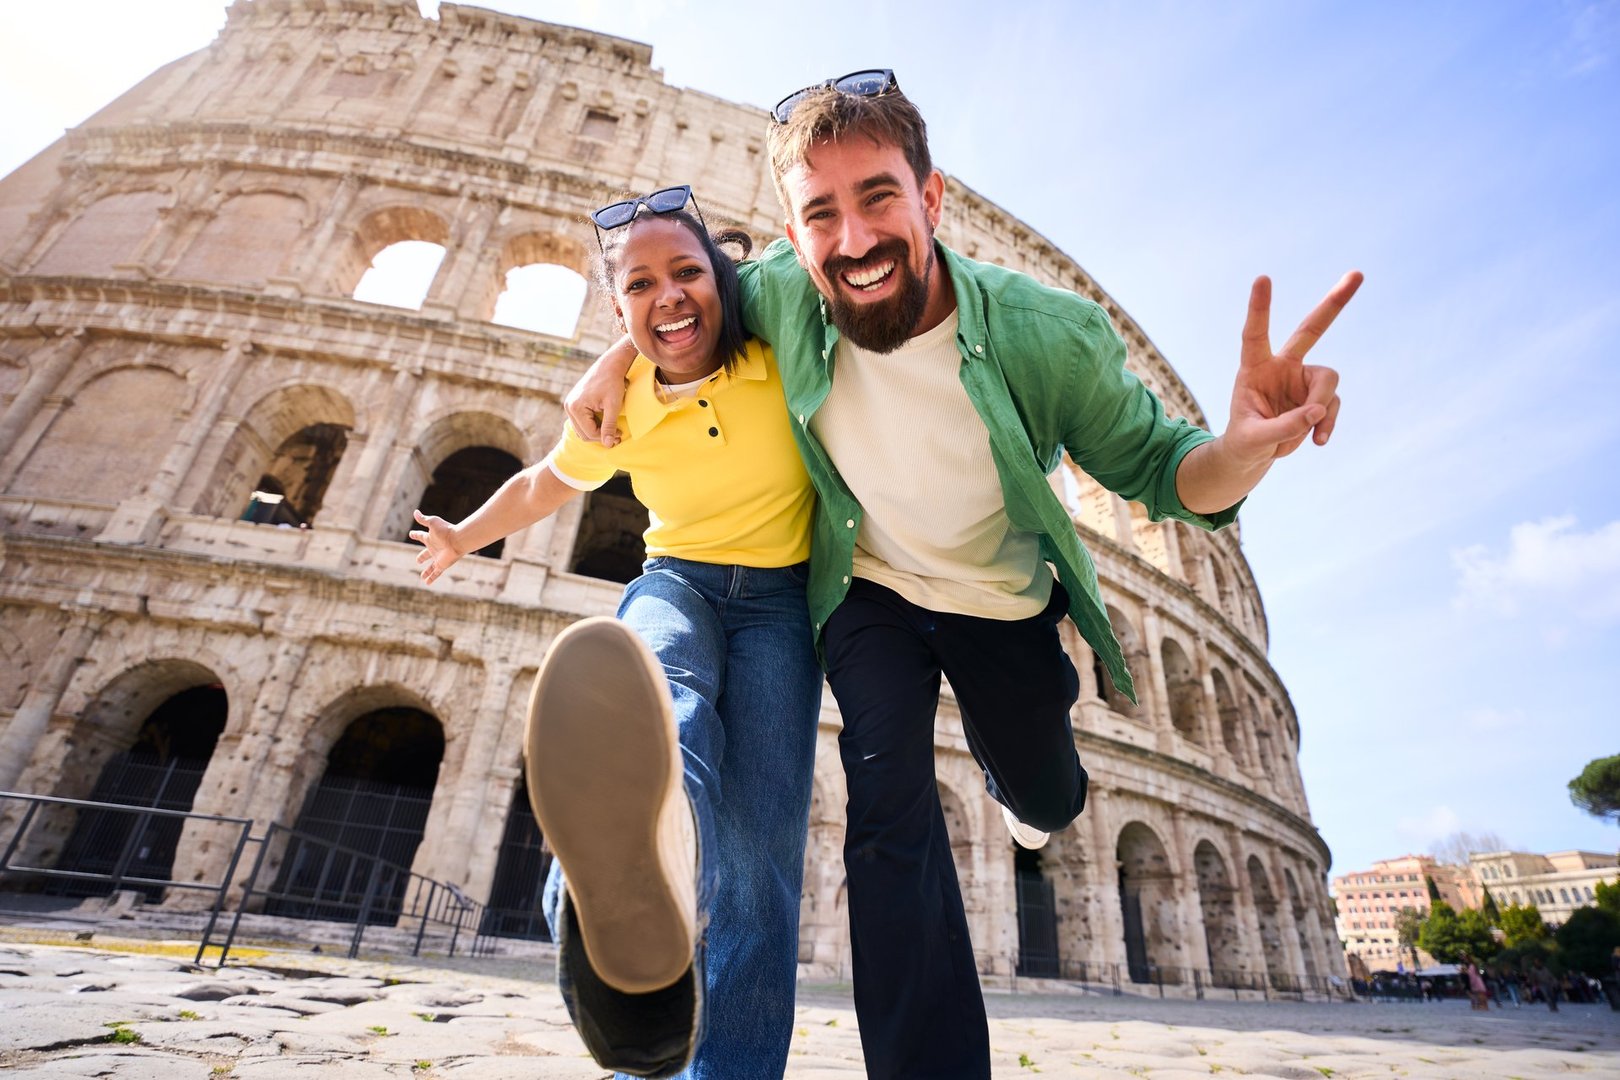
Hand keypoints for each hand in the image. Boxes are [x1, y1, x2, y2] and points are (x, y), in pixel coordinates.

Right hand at [410, 508, 463, 585]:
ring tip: (422, 577)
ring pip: (431, 567)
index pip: (420, 536)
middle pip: (426, 554)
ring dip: (426, 572)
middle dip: (422, 557)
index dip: (415, 535)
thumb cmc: (446, 530)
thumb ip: (423, 519)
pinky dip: (431, 578)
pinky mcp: (442, 565)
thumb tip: (415, 512)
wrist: (458, 539)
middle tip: (417, 560)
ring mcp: (438, 557)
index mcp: (430, 538)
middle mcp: (434, 548)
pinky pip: (435, 573)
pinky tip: (427, 583)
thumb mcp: (432, 523)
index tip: (411, 534)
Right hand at [564, 337, 636, 446]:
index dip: (605, 437)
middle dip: (600, 436)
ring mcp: (570, 404)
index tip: (619, 435)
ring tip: (613, 430)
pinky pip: (582, 421)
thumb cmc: (613, 382)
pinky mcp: (575, 402)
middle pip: (583, 433)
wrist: (610, 364)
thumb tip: (608, 445)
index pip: (589, 433)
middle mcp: (569, 406)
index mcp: (576, 407)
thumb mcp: (613, 405)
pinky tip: (606, 422)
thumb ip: (609, 425)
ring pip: (582, 429)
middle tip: (617, 435)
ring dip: (597, 432)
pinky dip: (593, 424)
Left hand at [1226, 270, 1362, 465]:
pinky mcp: (1318, 397)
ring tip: (1308, 434)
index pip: (1255, 334)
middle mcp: (1282, 366)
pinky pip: (1332, 405)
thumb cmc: (1244, 442)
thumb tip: (1316, 413)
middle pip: (1311, 330)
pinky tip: (1318, 440)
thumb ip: (1282, 427)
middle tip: (1357, 274)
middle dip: (1334, 304)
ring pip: (1328, 381)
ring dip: (1321, 408)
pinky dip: (1327, 423)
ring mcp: (1303, 380)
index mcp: (1254, 368)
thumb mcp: (1253, 440)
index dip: (1260, 308)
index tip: (1263, 278)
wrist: (1254, 454)